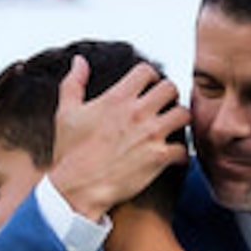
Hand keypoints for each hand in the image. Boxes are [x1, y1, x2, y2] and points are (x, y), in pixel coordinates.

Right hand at [45, 57, 187, 222]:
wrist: (76, 189)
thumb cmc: (70, 153)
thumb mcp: (66, 113)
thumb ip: (74, 83)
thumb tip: (79, 61)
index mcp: (117, 98)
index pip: (146, 71)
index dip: (149, 77)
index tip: (147, 87)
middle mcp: (137, 113)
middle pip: (171, 88)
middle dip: (169, 95)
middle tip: (164, 105)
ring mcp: (150, 135)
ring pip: (184, 114)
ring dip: (180, 120)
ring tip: (171, 127)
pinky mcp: (158, 158)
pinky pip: (183, 150)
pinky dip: (181, 154)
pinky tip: (173, 157)